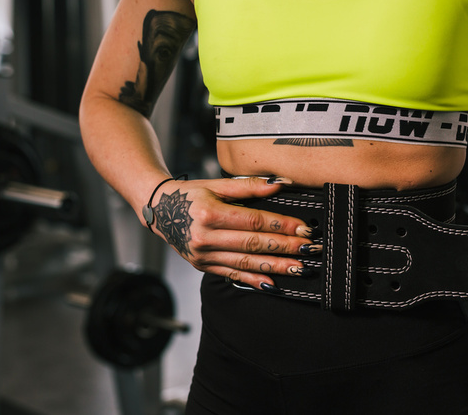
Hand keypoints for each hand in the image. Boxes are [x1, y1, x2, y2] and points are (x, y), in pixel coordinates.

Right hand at [147, 176, 318, 291]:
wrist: (158, 210)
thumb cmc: (189, 194)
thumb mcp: (217, 185)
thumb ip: (249, 186)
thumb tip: (279, 184)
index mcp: (210, 213)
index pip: (254, 221)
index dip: (281, 226)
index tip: (303, 229)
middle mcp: (206, 237)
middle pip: (254, 244)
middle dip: (285, 248)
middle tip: (309, 250)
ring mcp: (203, 255)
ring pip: (246, 263)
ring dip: (276, 267)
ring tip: (299, 268)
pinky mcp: (203, 266)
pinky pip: (232, 274)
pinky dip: (253, 280)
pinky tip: (272, 284)